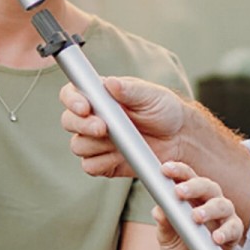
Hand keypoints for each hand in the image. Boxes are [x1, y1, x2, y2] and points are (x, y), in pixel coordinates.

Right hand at [60, 75, 187, 178]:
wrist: (180, 137)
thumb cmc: (164, 110)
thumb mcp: (150, 94)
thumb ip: (129, 89)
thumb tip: (110, 83)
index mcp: (99, 97)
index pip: (71, 94)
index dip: (72, 100)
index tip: (85, 108)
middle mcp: (93, 118)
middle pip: (69, 122)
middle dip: (83, 126)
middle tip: (104, 128)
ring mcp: (97, 141)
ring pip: (78, 146)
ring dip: (96, 145)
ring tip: (123, 141)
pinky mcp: (104, 162)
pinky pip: (91, 166)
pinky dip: (103, 163)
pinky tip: (120, 156)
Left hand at [154, 161, 242, 249]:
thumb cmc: (179, 247)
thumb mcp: (165, 236)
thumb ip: (163, 222)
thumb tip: (159, 209)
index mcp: (192, 196)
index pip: (187, 177)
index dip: (178, 171)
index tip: (165, 169)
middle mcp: (210, 201)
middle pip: (207, 186)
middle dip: (193, 187)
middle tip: (179, 192)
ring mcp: (224, 216)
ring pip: (222, 205)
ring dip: (209, 209)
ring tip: (196, 217)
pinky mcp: (234, 232)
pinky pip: (234, 228)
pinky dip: (225, 232)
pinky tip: (215, 237)